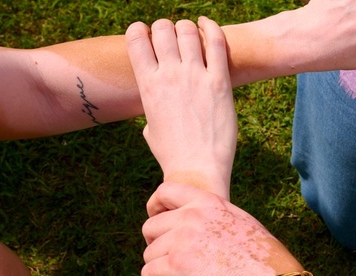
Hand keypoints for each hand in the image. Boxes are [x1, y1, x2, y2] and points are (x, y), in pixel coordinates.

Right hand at [126, 17, 237, 196]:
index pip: (136, 38)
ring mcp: (195, 77)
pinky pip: (216, 43)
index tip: (147, 36)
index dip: (141, 31)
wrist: (196, 170)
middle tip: (173, 37)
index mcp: (147, 85)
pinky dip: (211, 27)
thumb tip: (154, 102)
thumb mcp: (150, 126)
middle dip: (166, 28)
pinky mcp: (219, 83)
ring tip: (190, 34)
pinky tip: (208, 24)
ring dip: (188, 28)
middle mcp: (169, 76)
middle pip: (163, 29)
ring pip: (188, 31)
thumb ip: (151, 106)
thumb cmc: (172, 153)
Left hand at [141, 182, 305, 275]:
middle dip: (155, 245)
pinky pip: (147, 275)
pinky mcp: (175, 266)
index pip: (166, 192)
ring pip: (149, 254)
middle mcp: (191, 217)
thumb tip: (209, 225)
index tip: (156, 220)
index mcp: (209, 203)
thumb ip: (220, 218)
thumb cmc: (264, 261)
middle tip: (166, 261)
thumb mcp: (244, 225)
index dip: (155, 207)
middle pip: (151, 227)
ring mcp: (181, 240)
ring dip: (156, 269)